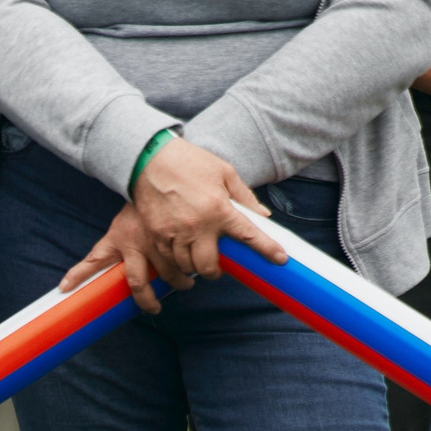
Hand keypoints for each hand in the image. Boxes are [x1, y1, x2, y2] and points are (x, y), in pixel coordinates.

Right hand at [89, 135, 279, 308]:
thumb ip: (244, 197)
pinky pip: (164, 262)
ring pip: (184, 268)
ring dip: (192, 271)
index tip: (280, 259)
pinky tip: (176, 262)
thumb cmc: (191, 163)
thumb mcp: (225, 173)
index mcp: (219, 209)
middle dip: (213, 272)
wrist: (150, 159)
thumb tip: (263, 216)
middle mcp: (197, 226)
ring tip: (194, 266)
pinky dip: (172, 266)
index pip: (248, 235)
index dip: (267, 249)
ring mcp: (173, 233)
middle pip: (207, 266)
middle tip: (215, 268)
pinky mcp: (154, 235)